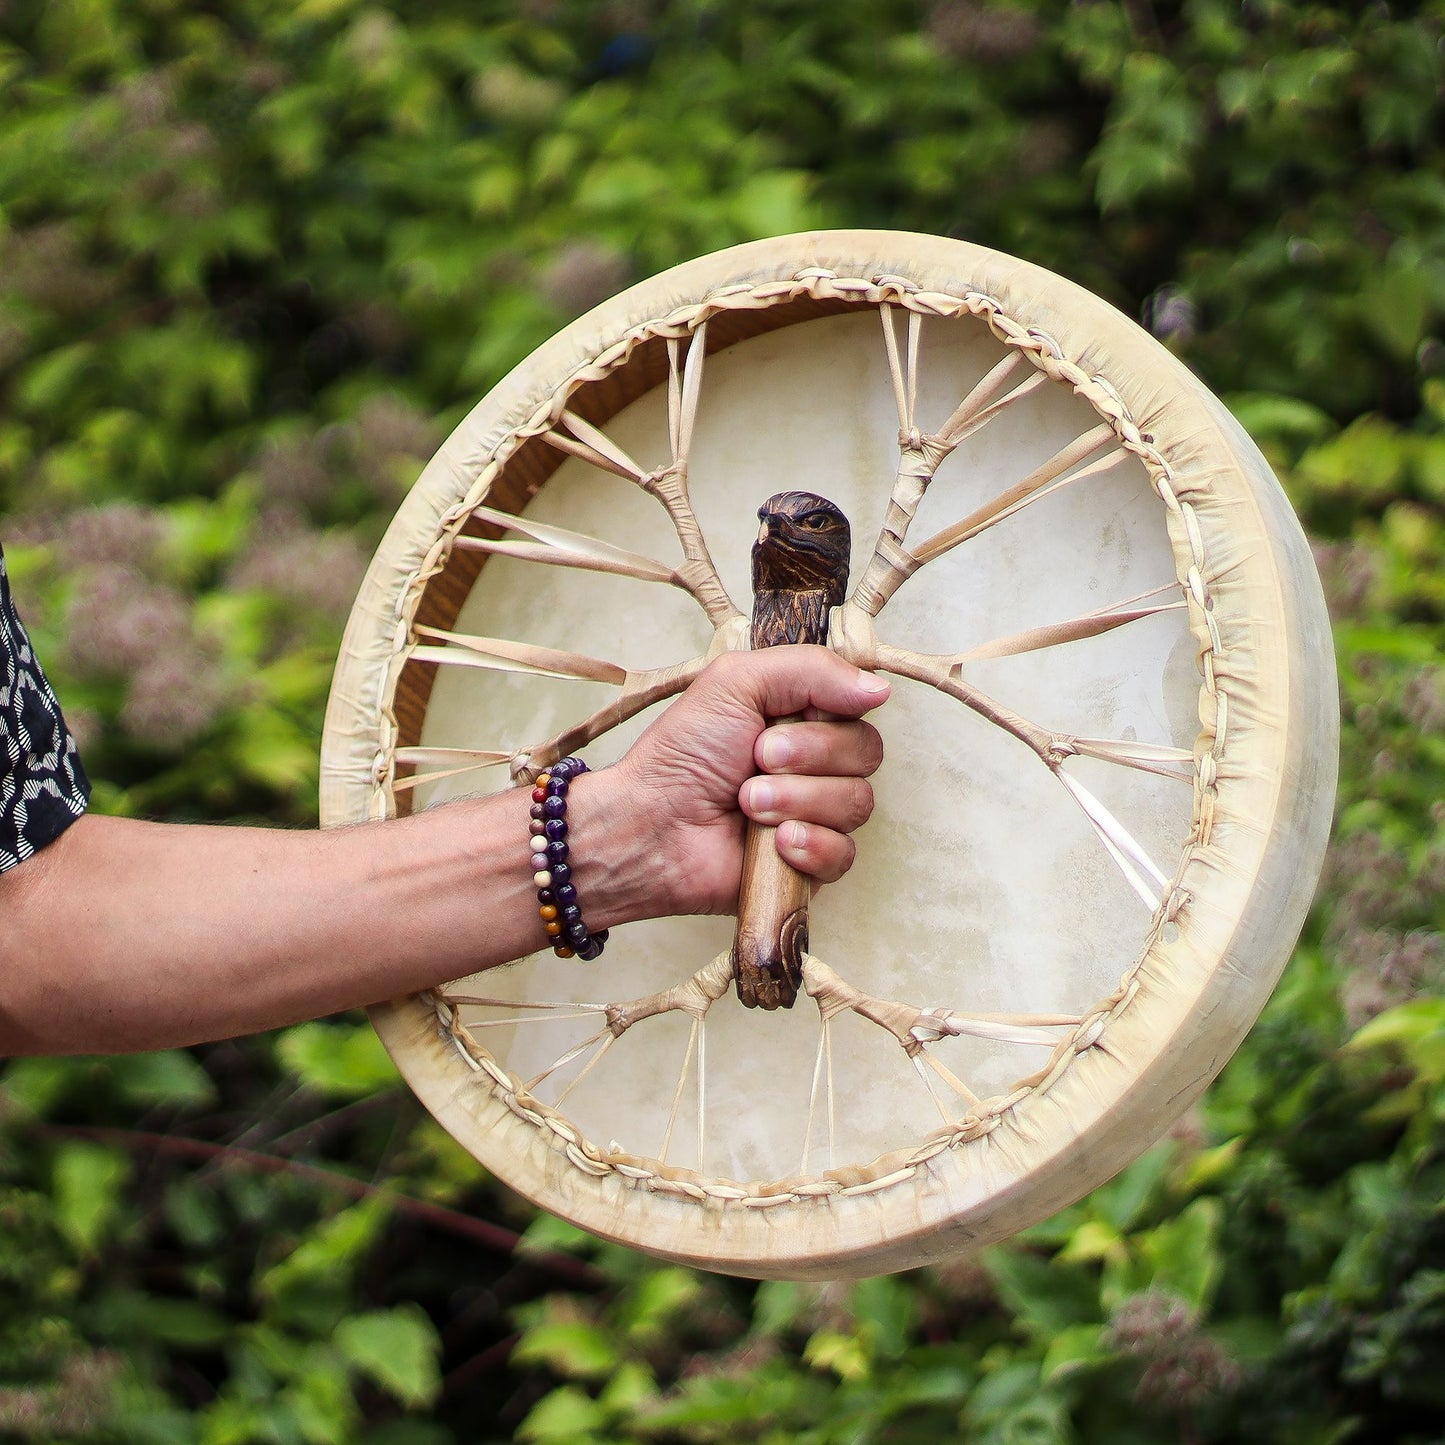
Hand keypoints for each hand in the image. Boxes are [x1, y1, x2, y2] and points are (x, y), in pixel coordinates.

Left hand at [604, 647, 888, 917]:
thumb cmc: (684, 752)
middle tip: (756, 760)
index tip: (781, 717)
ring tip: (747, 804)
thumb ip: (811, 670)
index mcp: (805, 718)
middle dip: (809, 755)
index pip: (860, 709)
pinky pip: (845, 854)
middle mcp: (818, 765)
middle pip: (867, 753)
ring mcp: (817, 816)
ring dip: (797, 800)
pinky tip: (774, 843)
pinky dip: (810, 845)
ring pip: (857, 803)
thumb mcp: (737, 682)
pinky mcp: (811, 865)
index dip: (830, 714)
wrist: (651, 823)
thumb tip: (881, 688)